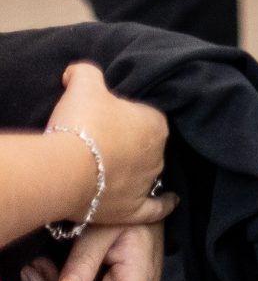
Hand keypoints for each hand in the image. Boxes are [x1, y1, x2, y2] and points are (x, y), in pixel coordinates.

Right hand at [47, 63, 170, 224]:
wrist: (64, 168)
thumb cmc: (81, 124)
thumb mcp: (84, 85)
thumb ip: (86, 73)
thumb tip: (79, 71)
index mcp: (156, 124)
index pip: (148, 117)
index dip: (128, 118)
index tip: (109, 120)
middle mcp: (159, 154)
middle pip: (147, 146)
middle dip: (129, 144)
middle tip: (102, 144)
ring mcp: (147, 183)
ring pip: (148, 174)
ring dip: (136, 171)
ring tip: (115, 169)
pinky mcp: (133, 209)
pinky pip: (155, 209)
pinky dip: (163, 205)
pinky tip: (170, 200)